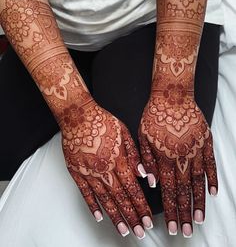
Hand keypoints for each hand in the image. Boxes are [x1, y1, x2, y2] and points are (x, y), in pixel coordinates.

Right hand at [59, 99, 152, 238]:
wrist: (79, 116)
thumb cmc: (102, 121)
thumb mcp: (124, 133)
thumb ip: (134, 155)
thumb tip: (143, 173)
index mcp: (118, 160)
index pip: (133, 188)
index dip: (141, 205)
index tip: (147, 218)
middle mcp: (104, 170)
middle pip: (120, 198)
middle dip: (131, 216)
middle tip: (138, 231)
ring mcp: (89, 172)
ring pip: (104, 199)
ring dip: (115, 216)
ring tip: (123, 230)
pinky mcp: (76, 172)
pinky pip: (85, 193)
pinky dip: (92, 206)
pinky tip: (98, 216)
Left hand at [138, 76, 217, 236]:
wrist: (172, 95)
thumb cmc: (154, 115)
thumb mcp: (143, 136)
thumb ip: (147, 161)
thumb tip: (152, 183)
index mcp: (164, 157)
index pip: (168, 190)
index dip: (170, 210)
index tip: (172, 226)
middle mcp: (181, 157)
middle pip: (183, 190)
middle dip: (184, 213)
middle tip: (186, 231)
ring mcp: (195, 150)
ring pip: (198, 181)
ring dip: (198, 201)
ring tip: (199, 219)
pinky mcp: (205, 142)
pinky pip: (210, 164)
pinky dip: (212, 179)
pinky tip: (213, 193)